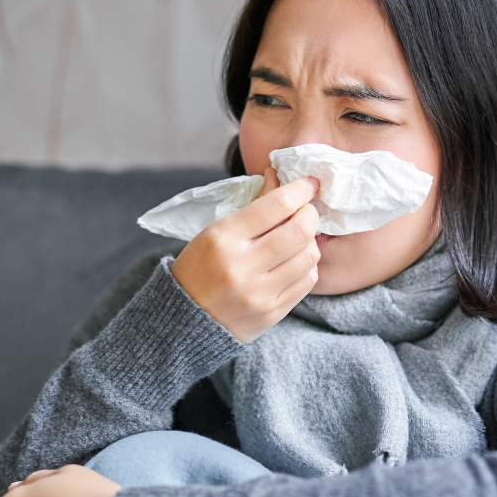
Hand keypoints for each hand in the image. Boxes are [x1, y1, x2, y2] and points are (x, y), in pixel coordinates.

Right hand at [170, 168, 319, 342]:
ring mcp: (258, 293)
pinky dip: (308, 265)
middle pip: (299, 230)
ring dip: (310, 240)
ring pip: (308, 256)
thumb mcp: (216, 231)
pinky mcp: (272, 312)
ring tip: (300, 237)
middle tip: (307, 210)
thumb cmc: (201, 267)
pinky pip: (307, 281)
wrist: (186, 320)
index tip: (309, 183)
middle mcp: (241, 266)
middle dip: (310, 213)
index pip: (275, 205)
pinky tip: (296, 260)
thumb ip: (253, 206)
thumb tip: (278, 176)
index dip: (299, 190)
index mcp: (222, 238)